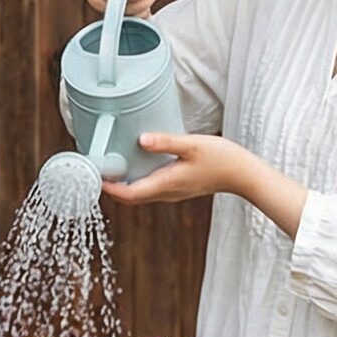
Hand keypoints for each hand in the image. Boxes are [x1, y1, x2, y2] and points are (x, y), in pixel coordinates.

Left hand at [101, 133, 253, 207]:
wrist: (244, 174)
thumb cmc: (222, 160)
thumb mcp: (192, 145)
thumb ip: (166, 142)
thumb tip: (141, 140)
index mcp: (165, 185)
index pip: (128, 195)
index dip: (107, 188)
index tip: (92, 176)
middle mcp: (166, 193)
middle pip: (130, 197)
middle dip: (110, 186)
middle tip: (95, 169)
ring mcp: (172, 192)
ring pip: (140, 193)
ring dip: (122, 183)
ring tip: (109, 165)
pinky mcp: (177, 187)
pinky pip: (150, 187)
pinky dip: (137, 179)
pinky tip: (135, 163)